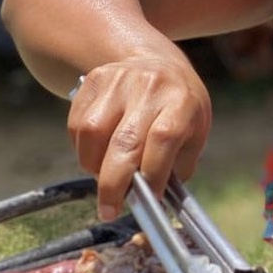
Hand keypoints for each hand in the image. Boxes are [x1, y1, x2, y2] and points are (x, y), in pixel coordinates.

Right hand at [68, 54, 211, 220]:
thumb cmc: (178, 108)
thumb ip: (176, 165)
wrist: (157, 62)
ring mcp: (119, 80)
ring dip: (94, 165)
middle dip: (114, 184)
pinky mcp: (94, 80)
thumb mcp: (194, 133)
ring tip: (105, 176)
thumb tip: (153, 199)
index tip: (147, 200)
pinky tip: (96, 155)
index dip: (152, 174)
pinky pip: (77, 124)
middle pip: (124, 141)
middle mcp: (149, 86)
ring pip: (92, 133)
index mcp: (181, 101)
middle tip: (109, 210)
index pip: (163, 139)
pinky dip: (83, 149)